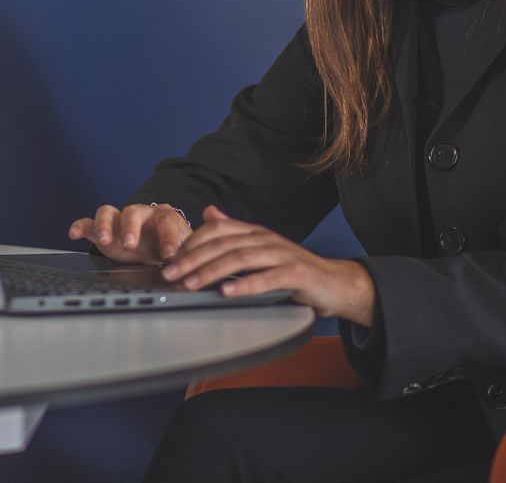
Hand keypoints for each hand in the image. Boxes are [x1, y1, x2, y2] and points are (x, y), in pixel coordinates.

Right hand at [68, 203, 191, 263]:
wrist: (161, 246)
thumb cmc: (174, 247)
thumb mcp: (186, 251)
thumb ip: (189, 255)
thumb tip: (194, 267)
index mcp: (164, 217)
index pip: (166, 221)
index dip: (168, 237)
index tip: (170, 254)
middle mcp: (140, 213)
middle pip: (132, 212)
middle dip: (130, 227)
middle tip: (130, 243)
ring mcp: (119, 220)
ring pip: (108, 213)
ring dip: (105, 226)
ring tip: (104, 241)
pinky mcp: (103, 229)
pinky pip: (89, 223)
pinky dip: (80, 227)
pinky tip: (74, 234)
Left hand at [161, 205, 375, 323]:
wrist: (335, 284)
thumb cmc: (293, 270)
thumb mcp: (260, 248)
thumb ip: (234, 232)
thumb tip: (209, 213)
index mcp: (254, 232)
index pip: (216, 230)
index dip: (191, 242)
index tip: (171, 258)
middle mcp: (266, 239)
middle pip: (222, 244)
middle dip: (192, 259)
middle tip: (171, 274)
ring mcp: (282, 254)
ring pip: (240, 259)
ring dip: (212, 272)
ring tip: (191, 284)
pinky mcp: (296, 273)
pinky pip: (266, 278)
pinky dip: (244, 285)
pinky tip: (227, 292)